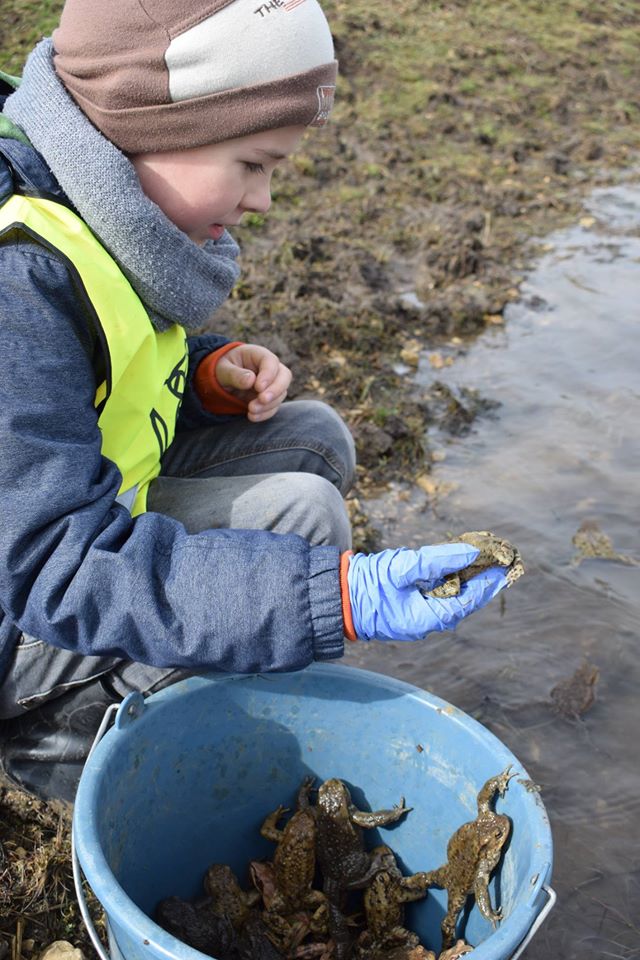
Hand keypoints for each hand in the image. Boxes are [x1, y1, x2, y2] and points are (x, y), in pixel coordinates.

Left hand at [216, 343, 291, 421]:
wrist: (221, 381)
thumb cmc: (222, 369)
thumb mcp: (222, 369)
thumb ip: (234, 374)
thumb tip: (250, 380)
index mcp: (258, 355)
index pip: (270, 362)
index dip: (268, 375)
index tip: (258, 387)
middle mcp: (269, 368)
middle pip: (285, 376)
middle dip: (276, 390)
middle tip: (262, 400)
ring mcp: (272, 384)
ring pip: (281, 394)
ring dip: (268, 405)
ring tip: (251, 410)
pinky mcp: (270, 398)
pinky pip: (274, 406)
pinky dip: (265, 413)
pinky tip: (252, 416)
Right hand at [347, 544, 507, 641]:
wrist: (338, 597)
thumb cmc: (367, 585)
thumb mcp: (402, 568)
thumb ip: (437, 561)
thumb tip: (471, 553)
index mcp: (427, 618)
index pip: (467, 601)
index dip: (488, 584)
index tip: (506, 568)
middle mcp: (426, 621)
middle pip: (463, 600)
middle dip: (483, 580)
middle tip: (504, 562)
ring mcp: (418, 615)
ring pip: (452, 598)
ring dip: (469, 579)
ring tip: (487, 561)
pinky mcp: (410, 607)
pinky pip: (439, 595)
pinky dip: (452, 581)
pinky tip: (460, 568)